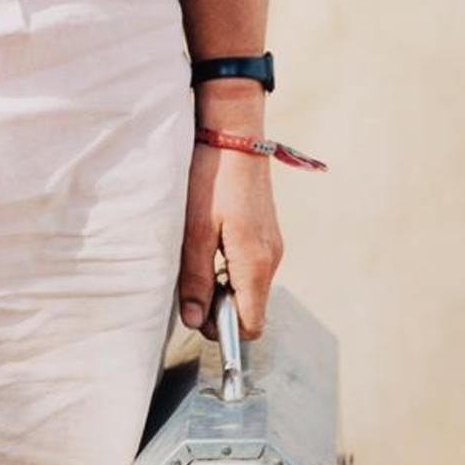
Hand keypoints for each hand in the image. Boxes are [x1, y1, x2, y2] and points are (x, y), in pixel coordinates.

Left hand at [177, 137, 284, 342]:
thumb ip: (196, 279)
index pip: (251, 324)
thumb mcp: (194, 231)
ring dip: (225, 287)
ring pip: (251, 288)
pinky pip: (252, 267)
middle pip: (252, 308)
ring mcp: (273, 245)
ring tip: (198, 259)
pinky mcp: (267, 233)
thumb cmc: (211, 179)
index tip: (198, 315)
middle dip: (222, 309)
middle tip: (191, 285)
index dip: (224, 330)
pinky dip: (232, 270)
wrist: (234, 135)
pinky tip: (211, 245)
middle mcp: (272, 259)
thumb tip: (195, 321)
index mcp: (255, 264)